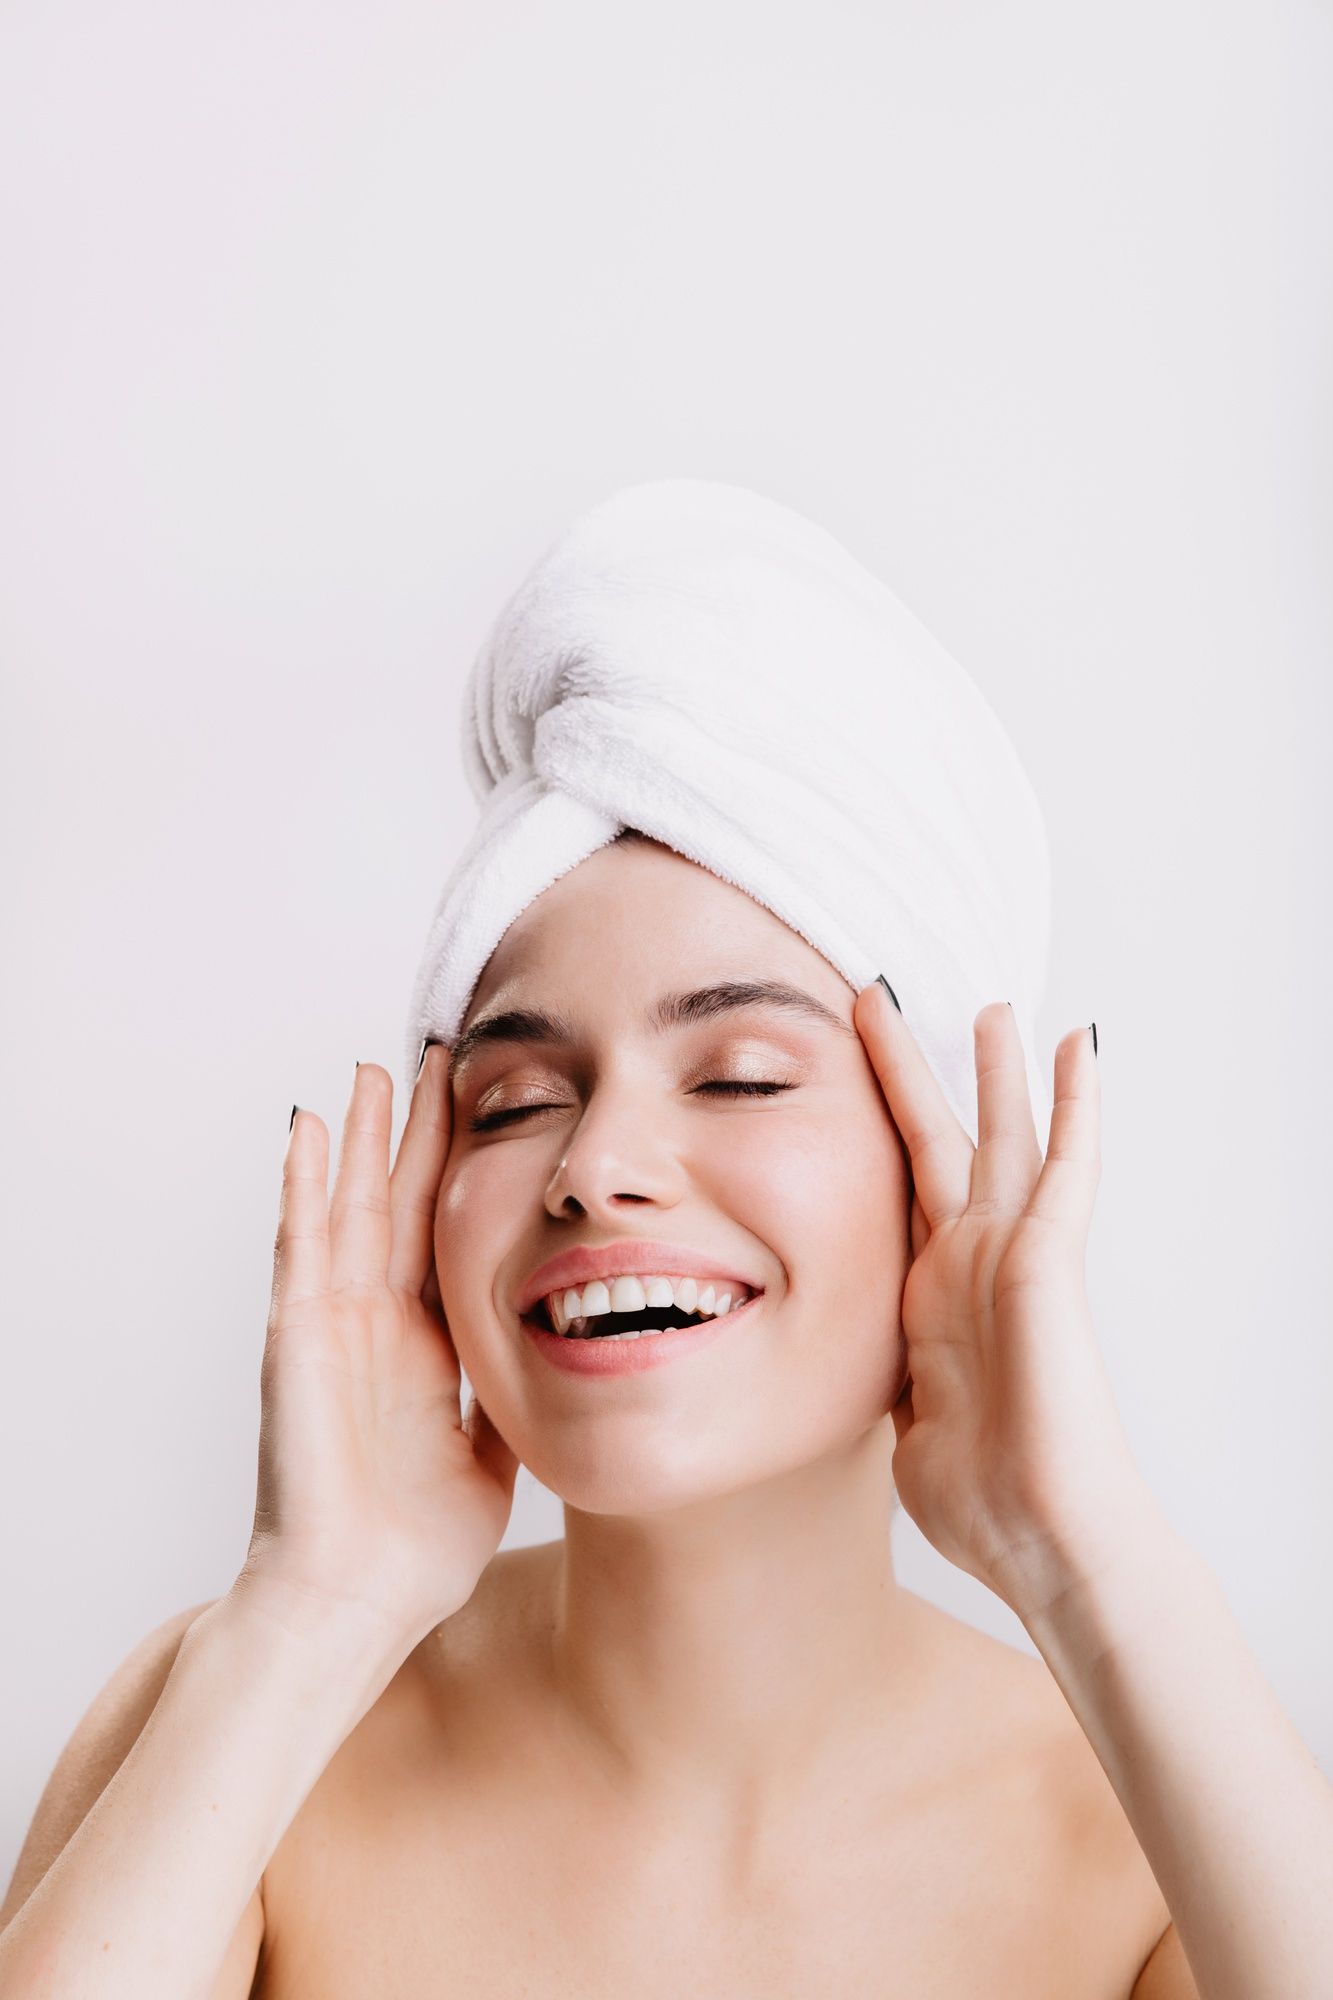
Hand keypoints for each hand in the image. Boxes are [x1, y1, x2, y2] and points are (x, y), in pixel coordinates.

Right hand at [238, 1045, 519, 1654]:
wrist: (355, 1602)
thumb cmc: (414, 1549)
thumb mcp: (494, 1453)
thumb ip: (516, 1398)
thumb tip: (569, 1359)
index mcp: (423, 1347)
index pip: (445, 1236)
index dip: (464, 1175)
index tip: (488, 1111)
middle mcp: (376, 1324)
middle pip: (400, 1204)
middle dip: (418, 1133)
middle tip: (437, 1057)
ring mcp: (332, 1324)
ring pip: (348, 1207)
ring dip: (359, 1138)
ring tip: (373, 1070)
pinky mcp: (297, 1336)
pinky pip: (302, 1244)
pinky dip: (301, 1183)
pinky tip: (307, 1128)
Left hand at [854, 987, 1151, 1623]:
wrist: (1037, 1536)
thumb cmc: (981, 1501)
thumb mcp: (906, 1422)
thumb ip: (896, 1382)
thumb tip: (879, 1384)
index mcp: (929, 1296)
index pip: (899, 1191)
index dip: (876, 1133)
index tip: (849, 1086)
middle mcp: (969, 1264)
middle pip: (941, 1142)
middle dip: (915, 1072)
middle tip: (887, 999)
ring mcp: (1011, 1257)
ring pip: (1005, 1137)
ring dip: (998, 1070)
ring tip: (993, 1004)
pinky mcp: (1048, 1260)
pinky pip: (1067, 1166)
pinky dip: (1077, 1104)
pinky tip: (1079, 1048)